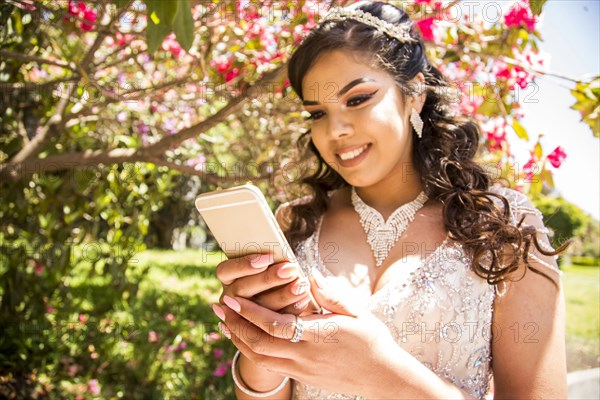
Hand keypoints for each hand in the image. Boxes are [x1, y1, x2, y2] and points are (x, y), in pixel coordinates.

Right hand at [215, 253, 313, 314]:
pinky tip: (304, 299)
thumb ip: (278, 259)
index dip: (244, 265)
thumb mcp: (277, 263)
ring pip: (257, 309)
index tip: (268, 258)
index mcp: (229, 278)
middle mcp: (231, 298)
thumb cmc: (280, 272)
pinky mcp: (262, 330)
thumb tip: (292, 264)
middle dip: (267, 279)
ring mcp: (243, 316)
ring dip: (281, 296)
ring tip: (301, 285)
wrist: (287, 298)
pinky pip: (272, 323)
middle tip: (290, 269)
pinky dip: (290, 310)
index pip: (225, 271)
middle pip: (242, 290)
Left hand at [215, 271, 411, 398]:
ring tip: (224, 322)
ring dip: (238, 339)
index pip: (275, 326)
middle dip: (235, 324)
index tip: (233, 298)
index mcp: (318, 336)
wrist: (383, 376)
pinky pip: (268, 366)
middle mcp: (305, 356)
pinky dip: (251, 351)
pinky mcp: (302, 376)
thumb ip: (331, 294)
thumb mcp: (357, 313)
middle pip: (259, 344)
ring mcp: (302, 370)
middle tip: (219, 306)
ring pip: (259, 358)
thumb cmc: (372, 341)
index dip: (250, 313)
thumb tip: (310, 274)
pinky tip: (244, 339)